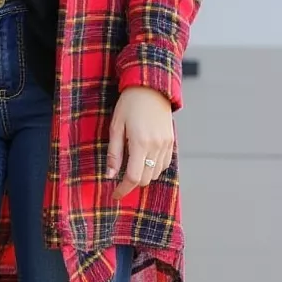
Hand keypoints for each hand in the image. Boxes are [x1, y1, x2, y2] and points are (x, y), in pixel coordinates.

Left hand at [106, 87, 173, 201]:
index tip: (115, 194)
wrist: (151, 87)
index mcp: (140, 143)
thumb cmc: (129, 105)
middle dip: (132, 183)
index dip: (123, 189)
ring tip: (132, 165)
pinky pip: (164, 164)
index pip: (133, 177)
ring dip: (143, 175)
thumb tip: (110, 175)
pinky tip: (144, 160)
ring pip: (155, 174)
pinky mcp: (171, 141)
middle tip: (120, 179)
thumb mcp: (116, 127)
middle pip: (145, 179)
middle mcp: (156, 146)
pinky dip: (154, 168)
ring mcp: (166, 144)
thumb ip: (114, 153)